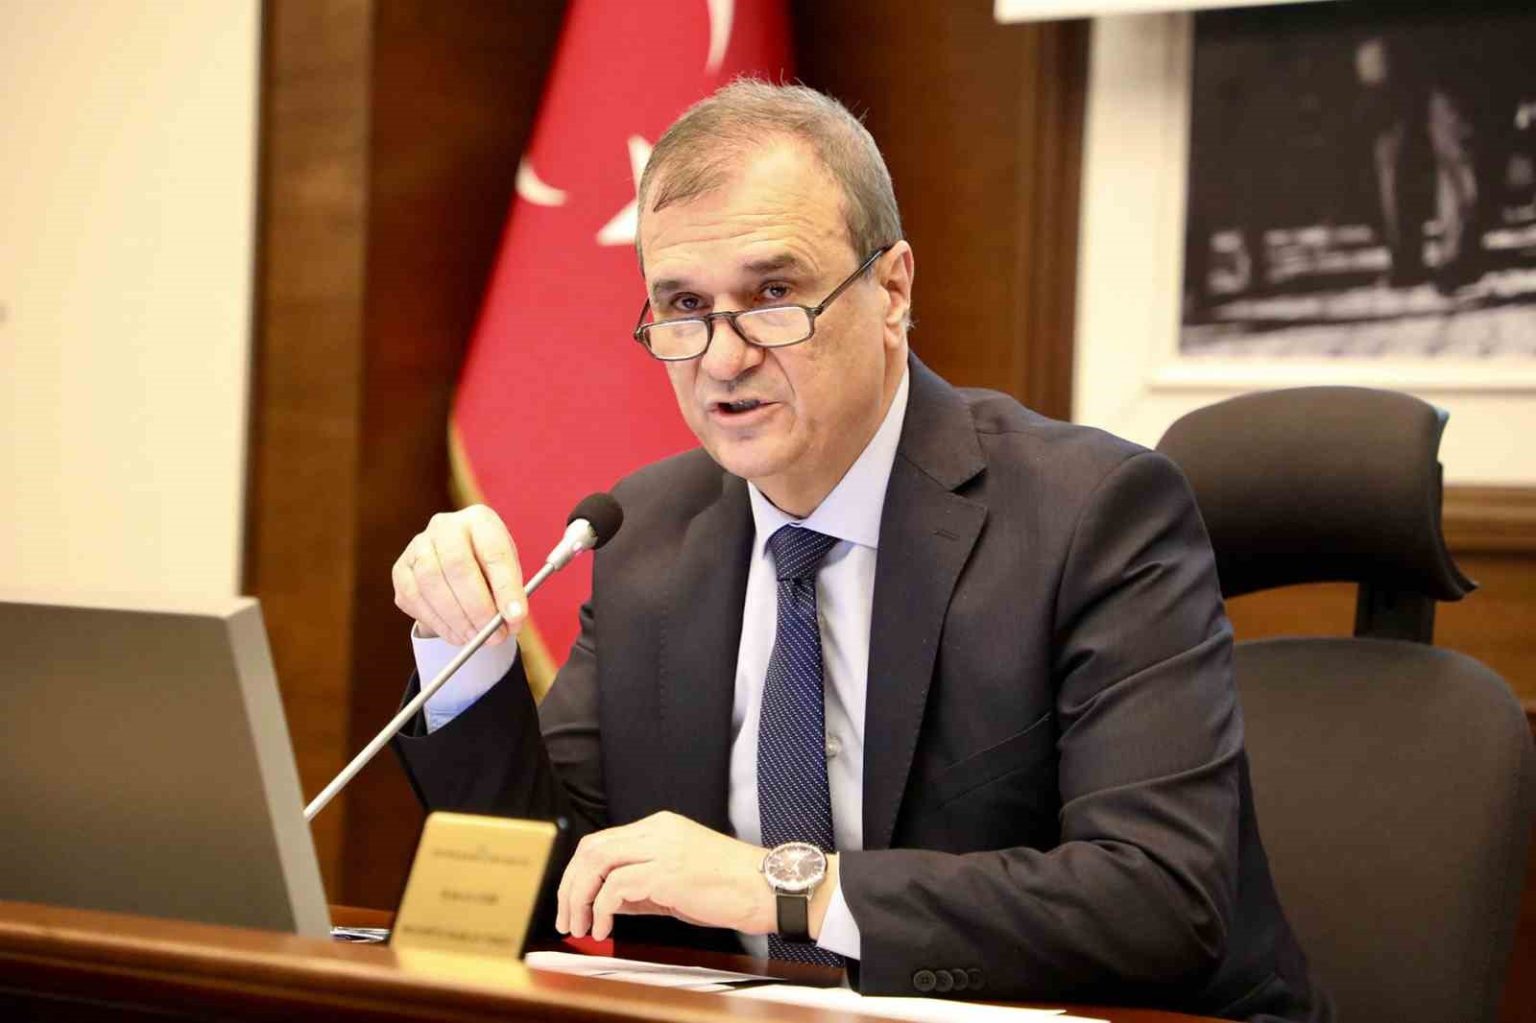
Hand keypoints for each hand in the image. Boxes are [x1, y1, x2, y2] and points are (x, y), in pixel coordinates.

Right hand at [391, 505, 526, 646]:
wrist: (457, 565)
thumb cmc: (487, 567)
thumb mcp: (507, 572)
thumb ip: (509, 593)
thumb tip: (509, 622)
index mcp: (479, 520)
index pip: (494, 552)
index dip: (506, 588)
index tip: (516, 617)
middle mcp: (445, 526)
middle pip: (458, 566)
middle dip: (478, 608)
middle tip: (494, 635)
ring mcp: (418, 546)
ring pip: (431, 583)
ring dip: (456, 618)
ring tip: (476, 638)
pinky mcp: (401, 569)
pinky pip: (413, 598)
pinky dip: (437, 622)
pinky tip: (456, 634)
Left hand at [556, 812, 779, 941]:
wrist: (765, 888)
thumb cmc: (728, 887)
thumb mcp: (677, 880)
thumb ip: (640, 885)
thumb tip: (605, 902)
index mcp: (659, 827)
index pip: (602, 842)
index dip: (578, 874)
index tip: (571, 903)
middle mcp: (656, 830)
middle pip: (592, 849)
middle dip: (570, 886)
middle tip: (566, 919)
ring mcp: (661, 848)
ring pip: (597, 863)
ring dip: (579, 898)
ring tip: (579, 928)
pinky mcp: (665, 872)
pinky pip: (615, 888)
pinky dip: (601, 910)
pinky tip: (603, 930)